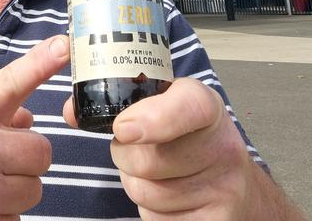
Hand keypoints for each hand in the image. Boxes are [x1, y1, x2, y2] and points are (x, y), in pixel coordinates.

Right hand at [0, 35, 69, 219]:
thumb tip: (30, 120)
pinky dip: (2, 217)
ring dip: (16, 191)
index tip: (64, 45)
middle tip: (1, 162)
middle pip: (42, 152)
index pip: (11, 83)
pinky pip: (17, 219)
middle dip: (26, 159)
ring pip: (34, 189)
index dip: (40, 62)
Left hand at [64, 78, 302, 219]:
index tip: (123, 128)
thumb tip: (72, 112)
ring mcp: (224, 191)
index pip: (187, 107)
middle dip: (125, 157)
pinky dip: (151, 213)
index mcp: (207, 108)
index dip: (153, 119)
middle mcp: (223, 147)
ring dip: (135, 184)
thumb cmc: (189, 139)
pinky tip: (168, 198)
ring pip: (146, 194)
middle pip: (147, 159)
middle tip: (133, 149)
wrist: (239, 188)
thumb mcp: (167, 107)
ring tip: (153, 173)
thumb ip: (123, 103)